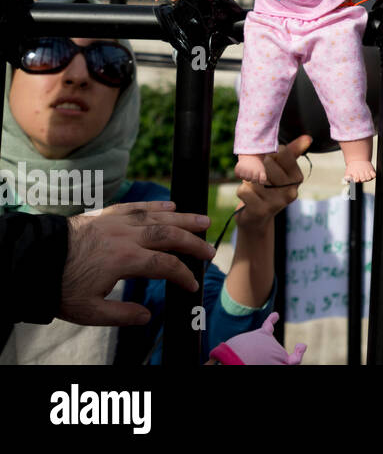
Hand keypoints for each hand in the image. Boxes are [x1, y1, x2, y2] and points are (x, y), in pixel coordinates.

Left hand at [60, 200, 214, 325]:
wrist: (33, 259)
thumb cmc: (61, 287)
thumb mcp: (89, 311)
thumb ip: (121, 314)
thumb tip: (147, 316)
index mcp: (125, 260)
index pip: (166, 266)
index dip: (183, 276)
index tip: (192, 284)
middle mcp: (127, 237)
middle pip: (170, 236)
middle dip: (193, 244)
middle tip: (210, 250)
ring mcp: (118, 222)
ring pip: (159, 217)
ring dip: (184, 219)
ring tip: (203, 221)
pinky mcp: (107, 214)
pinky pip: (138, 206)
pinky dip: (157, 205)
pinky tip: (171, 206)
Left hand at [235, 135, 309, 226]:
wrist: (256, 217)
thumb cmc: (267, 187)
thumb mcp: (280, 169)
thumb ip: (292, 152)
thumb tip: (308, 137)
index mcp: (297, 178)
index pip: (282, 153)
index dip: (269, 153)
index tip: (267, 161)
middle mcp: (290, 191)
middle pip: (267, 163)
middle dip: (257, 166)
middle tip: (258, 174)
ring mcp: (277, 202)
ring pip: (254, 177)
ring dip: (248, 180)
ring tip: (254, 187)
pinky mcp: (261, 211)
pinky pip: (244, 190)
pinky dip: (242, 191)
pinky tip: (249, 197)